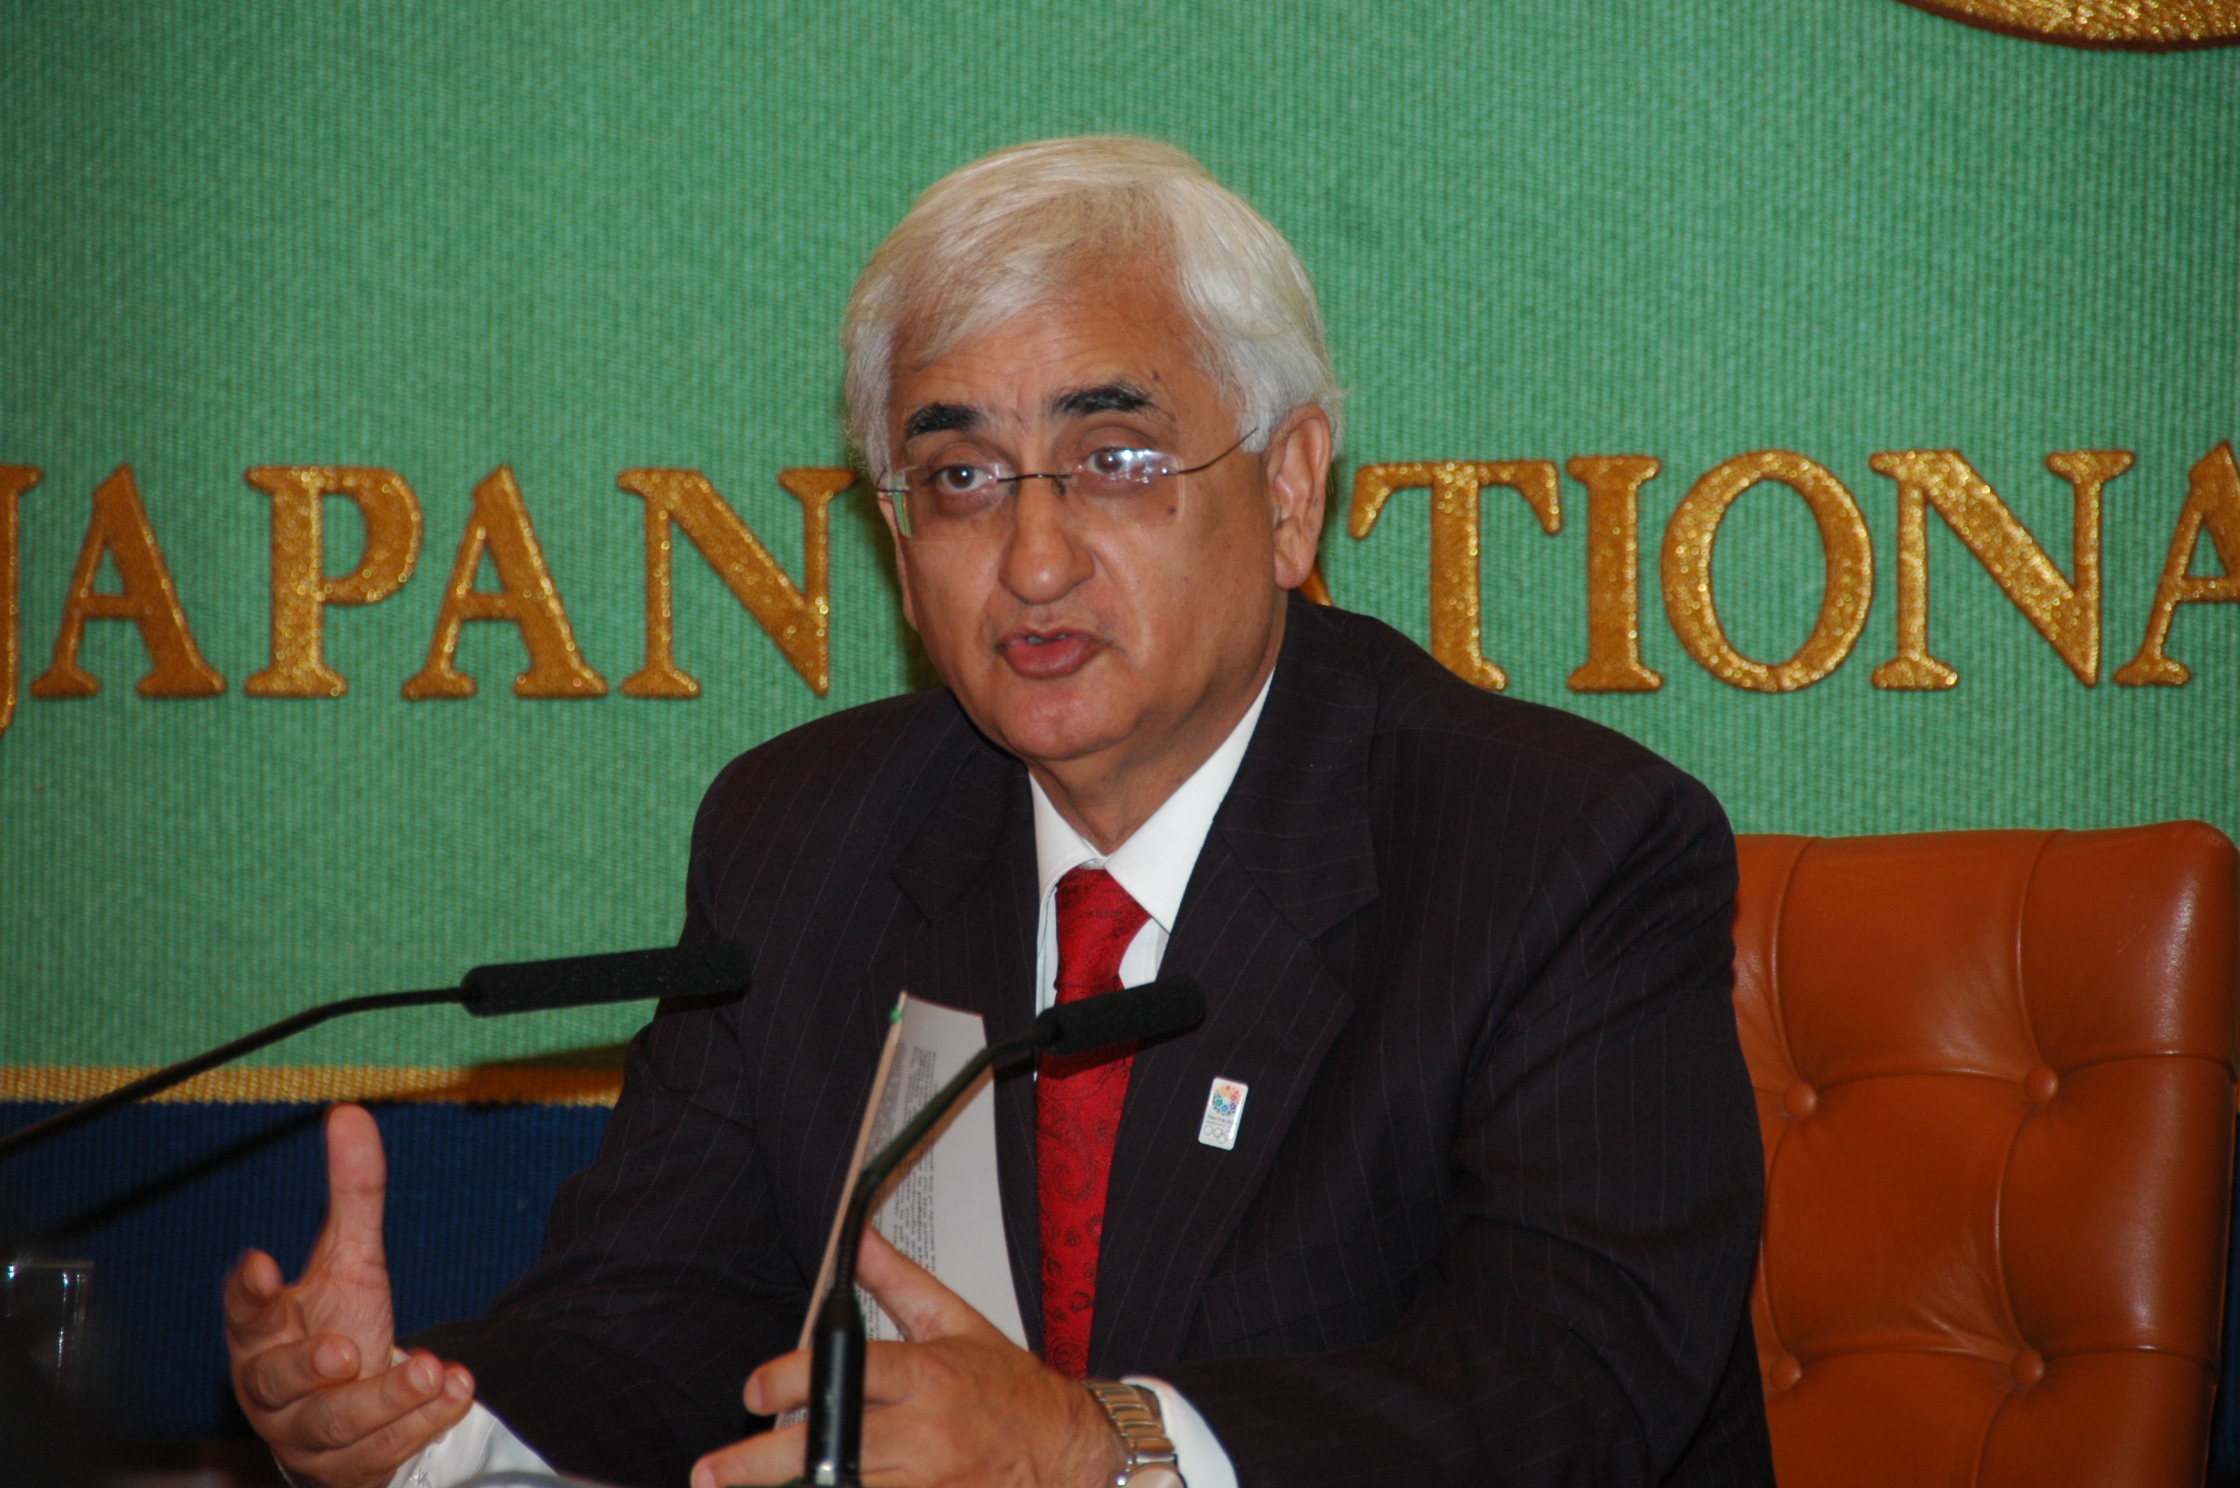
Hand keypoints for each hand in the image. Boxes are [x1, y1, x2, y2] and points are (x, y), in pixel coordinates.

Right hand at [224, 1104, 475, 1487]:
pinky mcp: (349, 1467)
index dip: (248, 1291)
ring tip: (432, 1367)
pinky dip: (422, 1420)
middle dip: (311, 1366)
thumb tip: (350, 1113)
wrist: (356, 1414)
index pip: (244, 1312)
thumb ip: (351, 1194)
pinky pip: (383, 1450)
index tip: (259, 1263)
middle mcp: (273, 1389)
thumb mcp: (351, 1259)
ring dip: (386, 1399)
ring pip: (335, 1425)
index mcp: (263, 1333)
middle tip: (347, 1350)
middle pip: (276, 1381)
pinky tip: (456, 1388)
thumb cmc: (337, 1325)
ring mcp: (307, 1435)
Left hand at [693, 1227, 1120, 1487]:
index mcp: (929, 1374)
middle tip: (713, 1471)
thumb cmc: (1013, 1391)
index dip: (792, 1381)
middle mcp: (928, 1431)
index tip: (755, 1390)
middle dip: (759, 1463)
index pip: (850, 1371)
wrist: (1072, 1451)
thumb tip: (858, 1240)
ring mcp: (934, 1482)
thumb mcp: (956, 1323)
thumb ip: (898, 1283)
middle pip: (829, 1446)